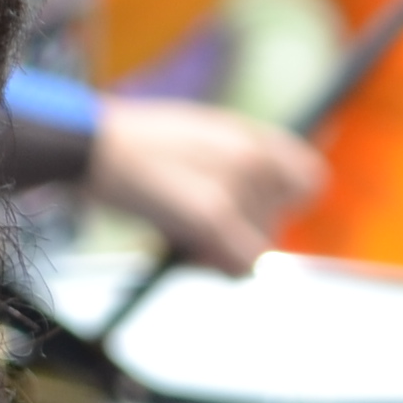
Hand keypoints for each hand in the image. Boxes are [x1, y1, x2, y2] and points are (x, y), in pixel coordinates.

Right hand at [82, 97, 324, 273]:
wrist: (91, 144)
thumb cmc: (133, 145)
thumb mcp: (198, 134)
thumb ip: (236, 161)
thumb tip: (263, 201)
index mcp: (248, 134)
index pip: (311, 179)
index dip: (288, 203)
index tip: (262, 212)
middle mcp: (251, 157)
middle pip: (279, 221)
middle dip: (247, 231)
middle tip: (204, 227)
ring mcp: (234, 186)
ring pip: (262, 246)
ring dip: (229, 249)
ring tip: (186, 233)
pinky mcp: (213, 216)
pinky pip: (245, 264)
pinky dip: (224, 268)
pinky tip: (194, 254)